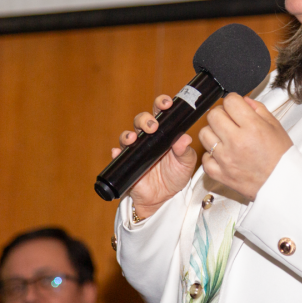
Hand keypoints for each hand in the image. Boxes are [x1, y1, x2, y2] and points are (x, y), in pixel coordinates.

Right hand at [114, 94, 197, 219]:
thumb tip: (185, 138)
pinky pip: (117, 156)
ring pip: (127, 136)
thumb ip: (185, 151)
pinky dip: (116, 153)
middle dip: (145, 119)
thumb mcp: (186, 163)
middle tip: (152, 126)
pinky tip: (117, 153)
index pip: (160, 112)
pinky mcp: (126, 164)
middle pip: (141, 121)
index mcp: (164, 132)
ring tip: (133, 139)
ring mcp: (135, 150)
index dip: (161, 104)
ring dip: (128, 135)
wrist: (164, 199)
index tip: (167, 103)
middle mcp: (147, 138)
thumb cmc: (176, 175)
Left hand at [197, 94, 292, 200]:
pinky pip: (205, 158)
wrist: (282, 183)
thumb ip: (258, 109)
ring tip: (225, 137)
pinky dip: (211, 154)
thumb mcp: (275, 126)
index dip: (233, 100)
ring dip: (213, 132)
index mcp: (252, 127)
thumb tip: (243, 100)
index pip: (230, 101)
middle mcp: (236, 141)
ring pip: (204, 134)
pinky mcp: (220, 173)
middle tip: (230, 120)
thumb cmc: (281, 157)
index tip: (236, 105)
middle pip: (213, 115)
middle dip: (222, 113)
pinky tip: (223, 153)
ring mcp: (225, 158)